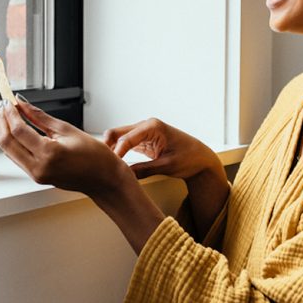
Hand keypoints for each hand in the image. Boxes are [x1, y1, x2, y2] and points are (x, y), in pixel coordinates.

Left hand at [0, 101, 164, 253]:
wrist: (104, 179)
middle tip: (3, 105)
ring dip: (6, 132)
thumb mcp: (67, 129)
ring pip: (9, 151)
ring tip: (9, 115)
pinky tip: (17, 130)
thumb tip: (22, 104)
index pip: (19, 131)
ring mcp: (36, 175)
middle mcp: (39, 167)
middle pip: (7, 143)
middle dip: (2, 122)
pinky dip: (14, 143)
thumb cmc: (94, 155)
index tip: (8, 101)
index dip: (10, 114)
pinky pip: (17, 158)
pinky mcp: (37, 177)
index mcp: (49, 154)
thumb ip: (40, 117)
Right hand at [103, 118, 229, 238]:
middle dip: (108, 147)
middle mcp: (146, 126)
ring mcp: (143, 132)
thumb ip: (145, 169)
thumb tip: (125, 176)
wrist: (201, 158)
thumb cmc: (189, 158)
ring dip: (111, 150)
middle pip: (117, 133)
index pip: (126, 138)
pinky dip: (118, 153)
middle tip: (101, 165)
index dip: (116, 153)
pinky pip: (125, 144)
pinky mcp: (143, 141)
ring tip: (104, 167)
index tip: (110, 167)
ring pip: (119, 138)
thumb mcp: (167, 166)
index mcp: (153, 127)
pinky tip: (113, 165)